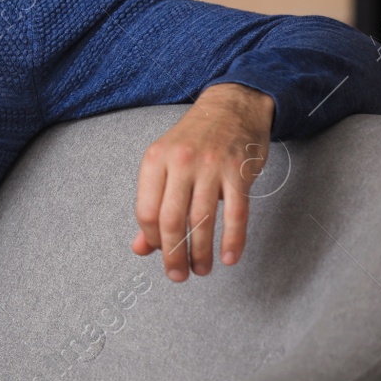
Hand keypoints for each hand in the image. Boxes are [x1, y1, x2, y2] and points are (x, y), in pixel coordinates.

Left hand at [132, 83, 274, 281]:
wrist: (231, 105)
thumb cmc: (194, 139)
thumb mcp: (165, 163)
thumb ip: (153, 205)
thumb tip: (140, 247)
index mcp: (155, 160)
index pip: (145, 210)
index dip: (153, 238)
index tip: (161, 252)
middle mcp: (180, 162)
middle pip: (171, 220)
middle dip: (174, 255)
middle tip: (179, 275)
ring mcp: (211, 167)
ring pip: (202, 221)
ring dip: (200, 253)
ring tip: (201, 270)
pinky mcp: (239, 173)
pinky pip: (236, 214)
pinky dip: (233, 241)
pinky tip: (229, 258)